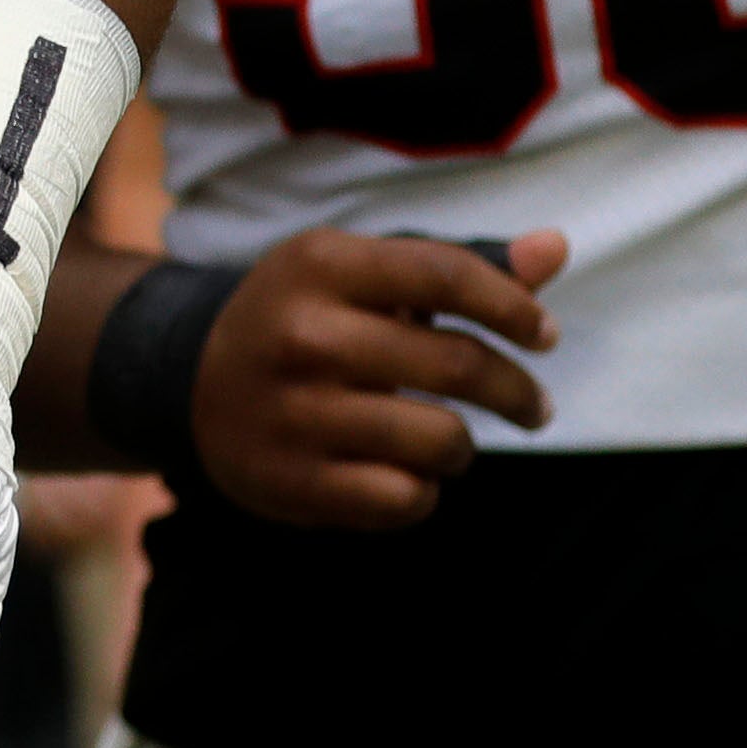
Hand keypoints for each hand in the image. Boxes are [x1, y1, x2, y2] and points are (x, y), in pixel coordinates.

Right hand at [194, 228, 564, 528]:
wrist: (191, 381)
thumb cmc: (308, 317)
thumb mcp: (363, 272)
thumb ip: (458, 266)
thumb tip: (556, 249)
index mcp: (322, 262)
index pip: (447, 275)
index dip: (514, 308)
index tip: (543, 335)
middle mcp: (304, 332)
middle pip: (458, 364)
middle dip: (517, 391)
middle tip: (534, 407)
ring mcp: (293, 411)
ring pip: (441, 440)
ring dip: (464, 446)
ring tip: (451, 440)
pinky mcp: (289, 480)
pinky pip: (403, 498)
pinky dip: (422, 491)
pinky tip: (405, 474)